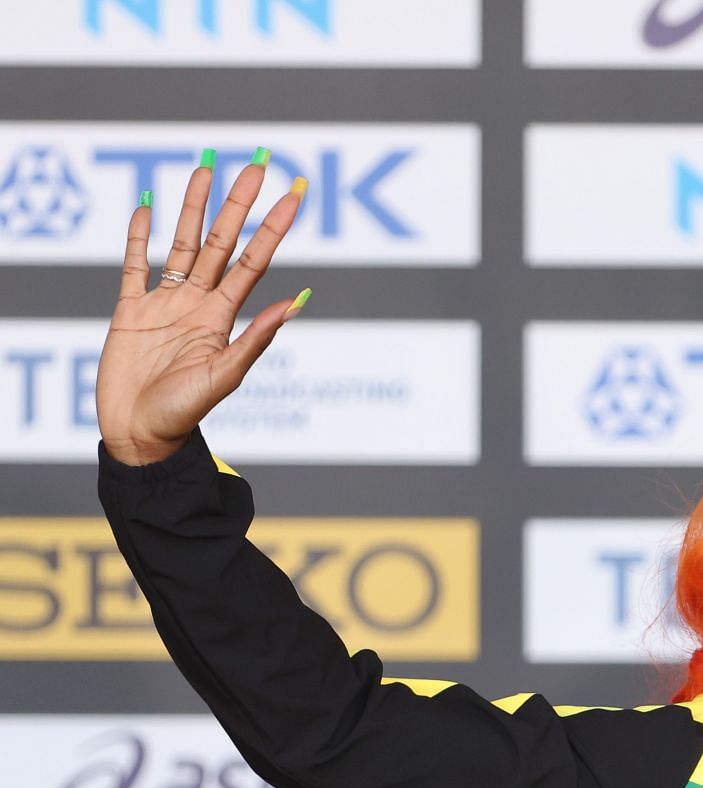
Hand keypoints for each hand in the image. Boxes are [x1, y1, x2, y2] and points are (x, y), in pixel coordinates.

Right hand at [96, 153, 307, 464]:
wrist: (139, 436)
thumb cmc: (183, 414)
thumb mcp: (225, 376)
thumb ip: (258, 337)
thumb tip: (299, 301)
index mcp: (223, 316)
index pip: (255, 260)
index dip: (273, 227)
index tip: (295, 195)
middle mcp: (198, 303)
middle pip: (221, 241)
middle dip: (238, 203)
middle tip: (256, 162)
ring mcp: (164, 304)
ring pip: (181, 244)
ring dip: (193, 207)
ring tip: (206, 168)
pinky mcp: (129, 311)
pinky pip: (134, 266)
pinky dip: (138, 237)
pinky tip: (146, 206)